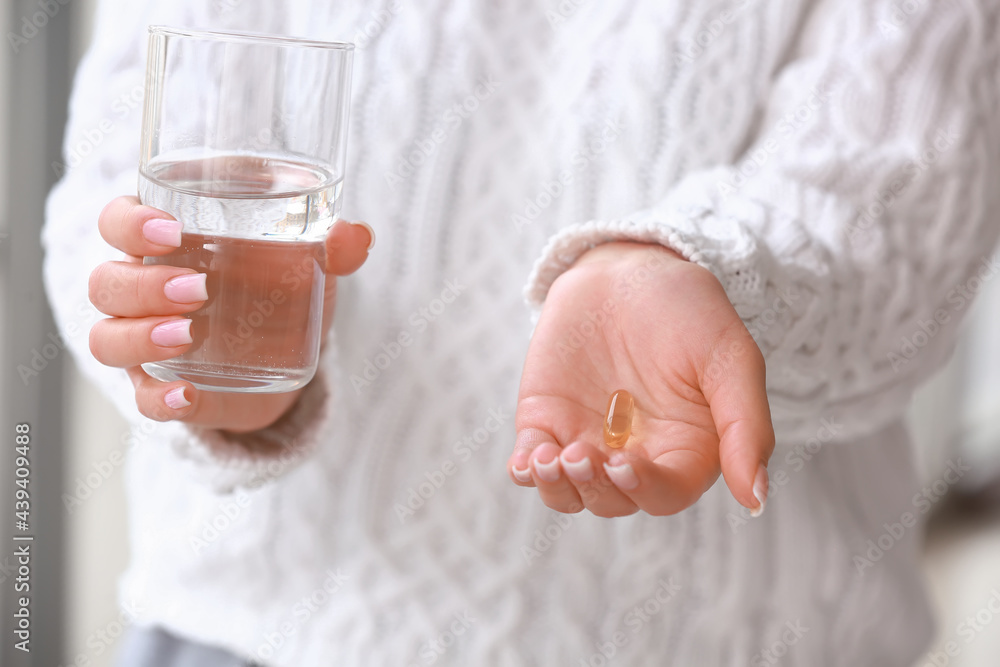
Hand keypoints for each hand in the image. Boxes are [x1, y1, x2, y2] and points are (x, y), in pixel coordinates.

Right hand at [88, 196, 372, 432]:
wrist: (289, 352)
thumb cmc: (281, 285)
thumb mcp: (308, 262)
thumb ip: (332, 247)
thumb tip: (356, 236)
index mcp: (164, 246)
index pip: (117, 222)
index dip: (128, 223)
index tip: (169, 229)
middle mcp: (142, 294)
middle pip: (106, 284)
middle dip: (143, 285)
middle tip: (199, 288)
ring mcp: (147, 345)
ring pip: (107, 339)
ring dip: (140, 337)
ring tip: (188, 333)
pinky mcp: (167, 391)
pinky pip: (143, 399)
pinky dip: (160, 400)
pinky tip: (186, 395)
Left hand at [508, 242, 773, 516]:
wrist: (629, 267)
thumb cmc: (688, 311)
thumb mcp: (729, 358)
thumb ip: (746, 427)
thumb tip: (756, 499)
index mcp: (685, 450)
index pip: (665, 493)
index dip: (644, 488)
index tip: (626, 465)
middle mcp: (635, 454)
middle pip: (613, 499)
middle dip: (596, 487)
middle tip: (583, 456)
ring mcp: (586, 439)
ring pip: (569, 492)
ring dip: (558, 487)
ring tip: (551, 459)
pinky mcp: (547, 420)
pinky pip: (532, 462)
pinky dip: (526, 471)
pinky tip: (526, 462)